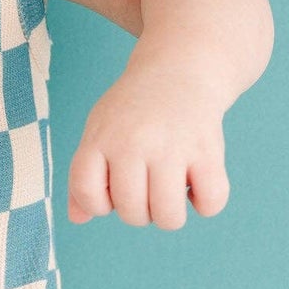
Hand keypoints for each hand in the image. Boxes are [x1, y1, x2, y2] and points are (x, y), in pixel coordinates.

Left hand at [67, 59, 229, 228]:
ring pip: (168, 217)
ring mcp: (172, 147)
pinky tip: (197, 184)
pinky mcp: (207, 150)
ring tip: (170, 192)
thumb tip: (77, 218)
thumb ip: (85, 175)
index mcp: (101, 138)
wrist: (180, 70)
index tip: (111, 190)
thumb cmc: (134, 111)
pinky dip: (205, 204)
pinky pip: (210, 202)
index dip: (98, 204)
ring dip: (170, 215)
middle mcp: (133, 142)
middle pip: (131, 212)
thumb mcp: (99, 131)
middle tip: (146, 188)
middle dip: (139, 212)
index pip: (87, 193)